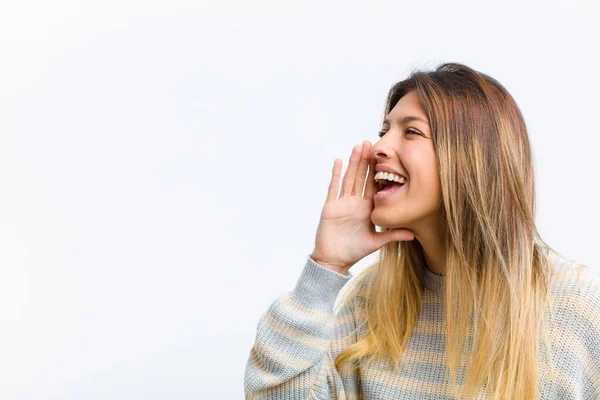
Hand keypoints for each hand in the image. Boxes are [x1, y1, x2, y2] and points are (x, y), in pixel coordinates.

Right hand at [310, 141, 414, 274]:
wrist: (334, 260)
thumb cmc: (354, 251)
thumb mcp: (377, 242)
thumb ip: (393, 235)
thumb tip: (413, 234)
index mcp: (366, 208)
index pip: (374, 185)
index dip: (378, 171)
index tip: (384, 156)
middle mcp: (355, 202)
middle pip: (361, 177)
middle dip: (365, 160)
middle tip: (370, 142)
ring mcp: (342, 203)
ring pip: (349, 178)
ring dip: (353, 162)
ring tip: (358, 146)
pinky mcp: (330, 207)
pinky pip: (334, 188)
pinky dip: (336, 175)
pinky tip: (338, 161)